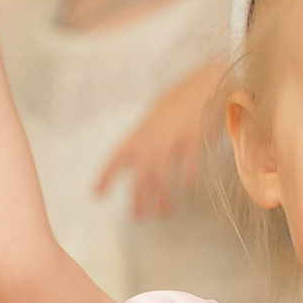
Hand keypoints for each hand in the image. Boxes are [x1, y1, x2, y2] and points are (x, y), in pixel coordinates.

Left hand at [95, 59, 223, 219]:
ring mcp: (174, 137)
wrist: (205, 84)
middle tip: (138, 218)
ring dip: (162, 195)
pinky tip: (190, 188)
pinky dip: (190, 176)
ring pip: (162, 172)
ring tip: (163, 212)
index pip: (118, 156)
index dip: (107, 175)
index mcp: (142, 132)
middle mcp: (154, 136)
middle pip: (141, 172)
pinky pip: (190, 162)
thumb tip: (132, 161)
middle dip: (138, 197)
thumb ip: (144, 140)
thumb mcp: (155, 119)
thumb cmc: (180, 104)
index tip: (97, 194)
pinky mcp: (195, 137)